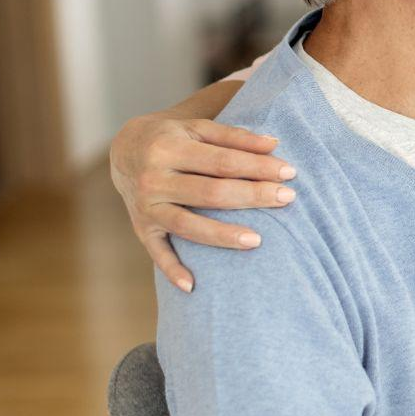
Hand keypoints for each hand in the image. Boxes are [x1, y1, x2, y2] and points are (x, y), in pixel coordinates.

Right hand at [109, 113, 296, 291]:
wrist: (125, 150)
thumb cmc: (173, 138)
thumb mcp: (198, 128)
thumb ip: (235, 136)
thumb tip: (274, 145)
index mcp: (168, 148)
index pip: (222, 162)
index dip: (257, 167)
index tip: (289, 173)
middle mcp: (153, 179)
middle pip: (210, 193)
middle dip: (252, 196)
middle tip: (287, 198)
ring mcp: (146, 207)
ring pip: (188, 226)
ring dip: (222, 235)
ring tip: (257, 240)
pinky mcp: (142, 228)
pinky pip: (157, 253)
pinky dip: (172, 271)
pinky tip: (193, 287)